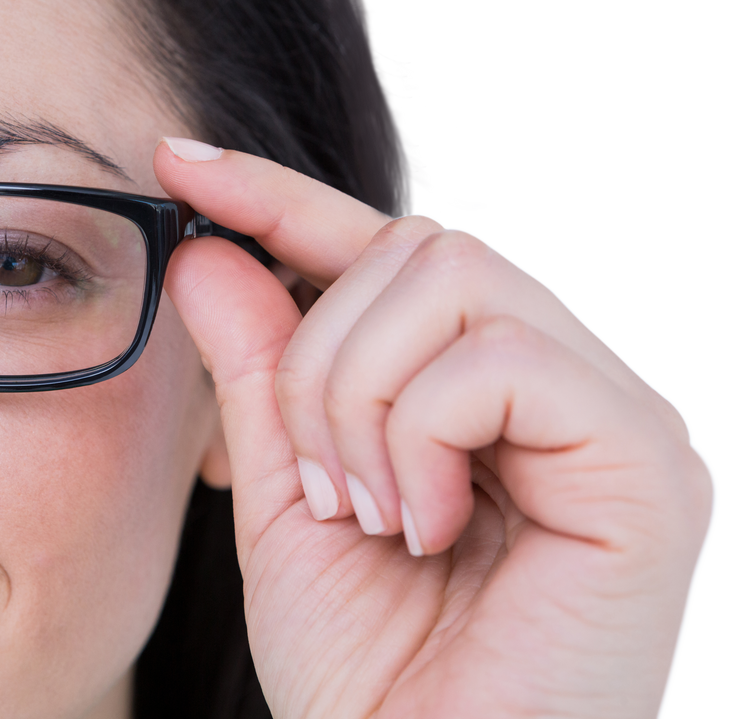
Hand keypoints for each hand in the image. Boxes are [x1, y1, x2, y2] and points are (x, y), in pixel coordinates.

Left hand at [154, 139, 718, 718]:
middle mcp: (569, 386)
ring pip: (451, 280)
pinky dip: (418, 436)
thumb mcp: (286, 498)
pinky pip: (497, 360)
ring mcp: (619, 416)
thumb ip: (261, 370)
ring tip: (369, 512)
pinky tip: (422, 525)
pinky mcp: (650, 460)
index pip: (388, 252)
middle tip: (321, 482)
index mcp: (491, 396)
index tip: (183, 165)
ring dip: (360, 397)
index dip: (284, 200)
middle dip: (323, 357)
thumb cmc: (369, 674)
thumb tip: (214, 247)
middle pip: (419, 247)